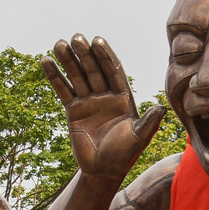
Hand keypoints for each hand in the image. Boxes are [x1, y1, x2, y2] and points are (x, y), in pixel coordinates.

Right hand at [41, 35, 166, 177]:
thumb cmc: (124, 156)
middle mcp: (106, 96)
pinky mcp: (74, 109)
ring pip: (78, 76)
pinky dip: (55, 76)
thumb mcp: (138, 140)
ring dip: (68, 60)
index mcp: (123, 98)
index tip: (97, 41)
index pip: (114, 72)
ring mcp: (89, 101)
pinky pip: (63, 90)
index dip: (106, 56)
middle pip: (94, 70)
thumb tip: (162, 108)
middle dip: (86, 54)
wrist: (102, 171)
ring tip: (59, 44)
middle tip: (76, 38)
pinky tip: (46, 61)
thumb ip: (149, 123)